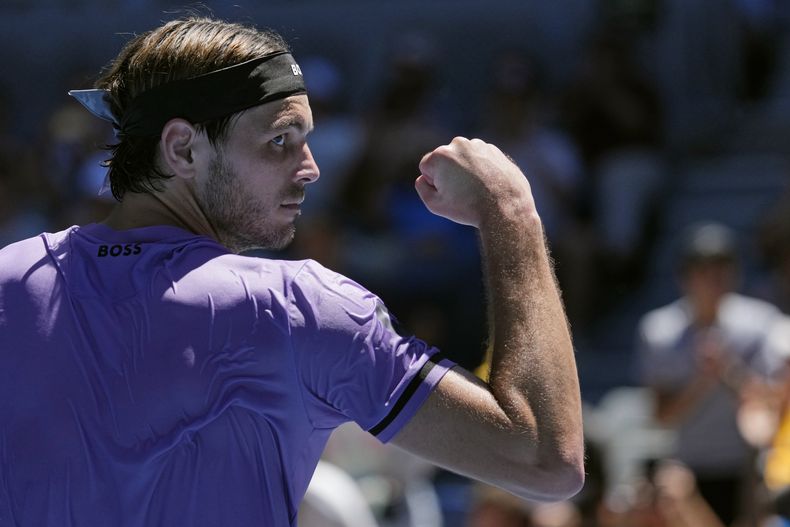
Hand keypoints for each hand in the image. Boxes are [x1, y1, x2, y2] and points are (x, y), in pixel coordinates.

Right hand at [415, 137, 535, 227]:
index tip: (449, 193)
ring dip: (465, 171)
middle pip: (445, 160)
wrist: (505, 207)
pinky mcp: (494, 150)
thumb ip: (422, 188)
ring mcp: (478, 145)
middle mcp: (458, 144)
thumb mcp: (436, 205)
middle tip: (463, 192)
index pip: (426, 167)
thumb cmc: (468, 208)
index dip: (434, 183)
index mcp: (440, 155)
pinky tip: (488, 185)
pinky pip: (480, 159)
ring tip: (477, 189)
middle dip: (449, 173)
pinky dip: (481, 169)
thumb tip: (423, 178)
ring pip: (463, 159)